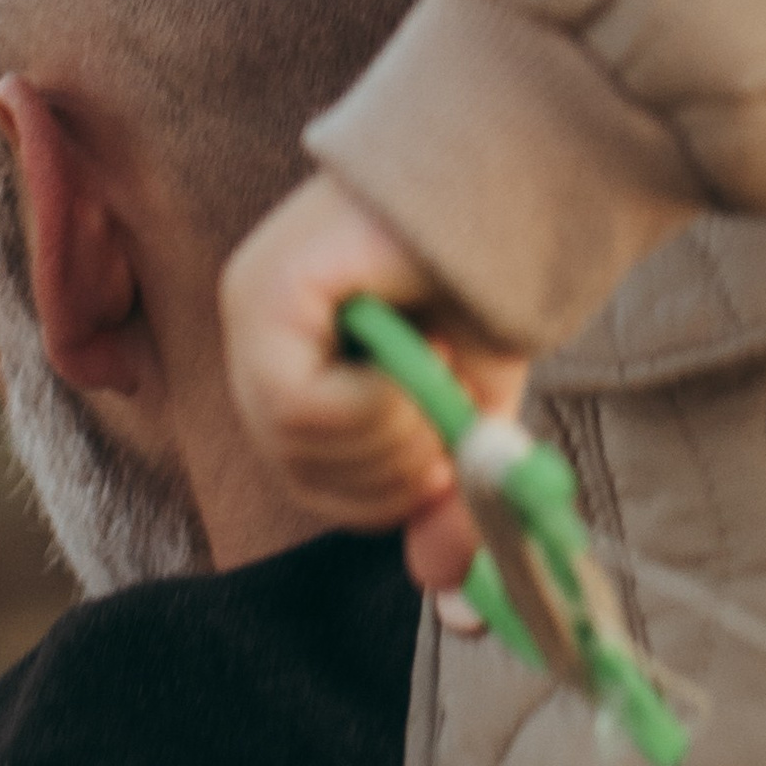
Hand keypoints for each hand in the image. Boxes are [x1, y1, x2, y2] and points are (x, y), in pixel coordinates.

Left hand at [218, 172, 527, 593]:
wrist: (512, 179)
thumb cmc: (487, 280)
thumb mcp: (471, 409)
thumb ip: (449, 491)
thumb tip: (443, 587)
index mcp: (296, 353)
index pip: (308, 472)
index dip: (377, 494)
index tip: (441, 470)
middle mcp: (258, 330)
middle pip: (296, 467)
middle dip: (387, 472)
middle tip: (443, 425)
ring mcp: (253, 305)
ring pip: (296, 444)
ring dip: (388, 435)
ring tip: (434, 366)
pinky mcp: (268, 290)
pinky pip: (302, 404)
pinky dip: (371, 405)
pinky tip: (414, 349)